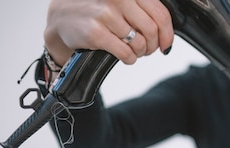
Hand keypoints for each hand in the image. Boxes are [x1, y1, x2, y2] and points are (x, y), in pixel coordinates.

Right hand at [43, 0, 173, 66]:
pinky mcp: (96, 32)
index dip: (167, 34)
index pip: (160, 13)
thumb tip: (166, 33)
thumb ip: (142, 10)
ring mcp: (105, 14)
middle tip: (146, 49)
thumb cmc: (96, 10)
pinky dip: (129, 58)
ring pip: (139, 43)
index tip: (166, 44)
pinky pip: (126, 53)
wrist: (62, 17)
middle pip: (151, 30)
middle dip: (152, 45)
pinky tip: (124, 55)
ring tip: (132, 50)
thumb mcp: (120, 2)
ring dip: (139, 52)